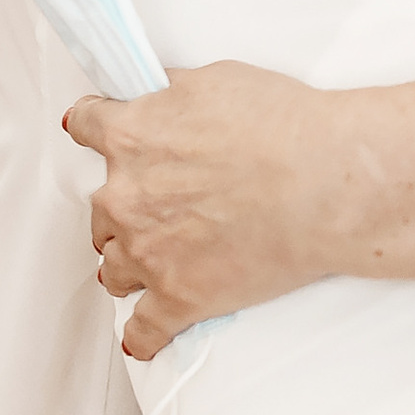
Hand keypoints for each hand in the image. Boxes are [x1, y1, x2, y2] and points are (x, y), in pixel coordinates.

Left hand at [69, 72, 333, 356]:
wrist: (327, 182)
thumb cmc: (286, 128)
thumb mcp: (218, 79)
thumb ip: (172, 92)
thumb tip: (157, 94)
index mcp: (132, 137)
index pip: (87, 127)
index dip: (95, 129)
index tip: (98, 134)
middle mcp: (127, 197)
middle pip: (101, 208)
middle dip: (125, 207)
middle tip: (159, 203)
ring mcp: (149, 254)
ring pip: (114, 268)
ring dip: (130, 263)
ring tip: (156, 262)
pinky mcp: (179, 299)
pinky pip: (145, 329)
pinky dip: (144, 334)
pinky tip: (144, 335)